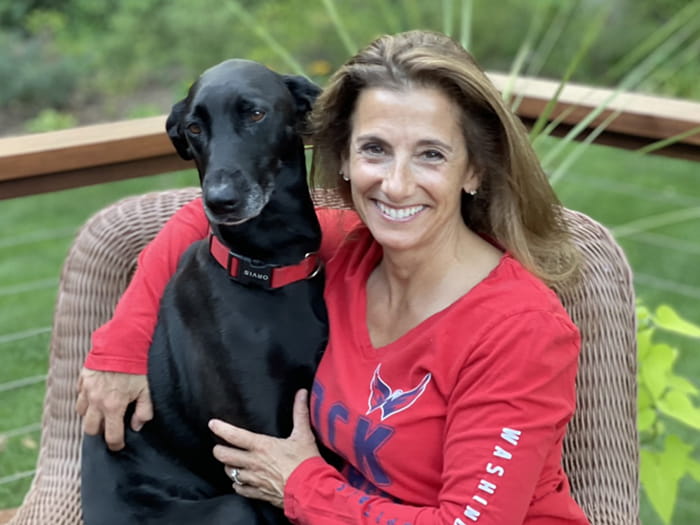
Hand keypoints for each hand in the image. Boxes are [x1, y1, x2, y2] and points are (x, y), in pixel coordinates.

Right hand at [75, 367, 152, 450]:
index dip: (116, 445)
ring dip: (90, 415)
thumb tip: (137, 426)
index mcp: (113, 406)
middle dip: (100, 431)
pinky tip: (96, 395)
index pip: (111, 435)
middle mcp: (96, 401)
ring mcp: (87, 390)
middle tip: (110, 427)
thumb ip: (144, 411)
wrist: (123, 342)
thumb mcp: (147, 390)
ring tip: (102, 412)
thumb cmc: (138, 366)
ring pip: (81, 412)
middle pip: (90, 429)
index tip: (119, 445)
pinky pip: (79, 395)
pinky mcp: (83, 378)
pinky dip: (85, 399)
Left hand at [209, 389, 320, 507]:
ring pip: (230, 473)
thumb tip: (301, 393)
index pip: (235, 435)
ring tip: (230, 463)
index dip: (221, 428)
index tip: (212, 424)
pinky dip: (238, 484)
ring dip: (229, 467)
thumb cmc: (306, 462)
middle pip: (225, 456)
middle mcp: (254, 462)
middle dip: (219, 450)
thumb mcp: (303, 434)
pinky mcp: (258, 493)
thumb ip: (300, 412)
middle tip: (219, 447)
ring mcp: (254, 479)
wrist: (310, 490)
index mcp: (262, 446)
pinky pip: (240, 489)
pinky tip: (240, 482)